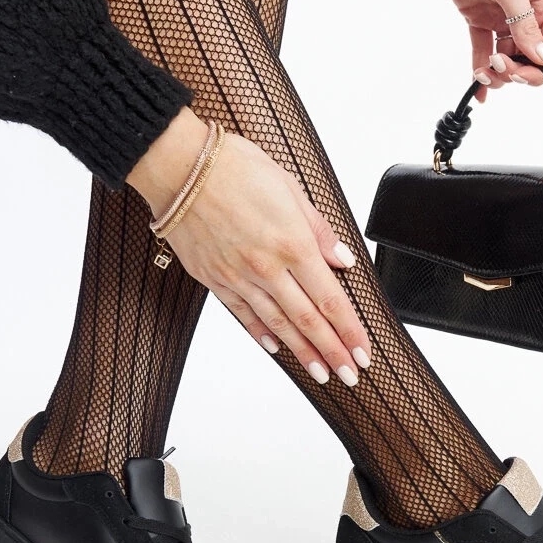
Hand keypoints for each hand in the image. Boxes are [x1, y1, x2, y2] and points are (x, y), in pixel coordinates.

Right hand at [127, 108, 371, 386]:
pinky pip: (243, 314)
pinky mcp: (214, 279)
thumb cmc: (234, 167)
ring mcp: (239, 277)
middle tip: (349, 375)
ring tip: (320, 373)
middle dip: (333, 352)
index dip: (350, 330)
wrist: (180, 166)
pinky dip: (261, 334)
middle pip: (308, 321)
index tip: (363, 352)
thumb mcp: (290, 188)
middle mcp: (268, 268)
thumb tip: (342, 259)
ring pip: (278, 325)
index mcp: (292, 243)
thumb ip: (318, 230)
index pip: (330, 299)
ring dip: (302, 353)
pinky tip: (276, 348)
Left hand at [429, 0, 542, 98]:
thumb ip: (525, 25)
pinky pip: (484, 51)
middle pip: (532, 59)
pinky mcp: (480, 18)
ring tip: (481, 72)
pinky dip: (480, 69)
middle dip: (516, 72)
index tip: (520, 72)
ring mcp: (503, 17)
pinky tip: (476, 87)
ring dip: (496, 74)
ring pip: (507, 59)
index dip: (541, 69)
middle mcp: (528, 13)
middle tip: (497, 67)